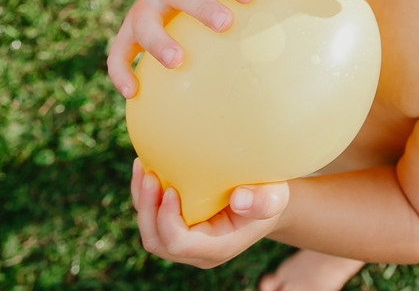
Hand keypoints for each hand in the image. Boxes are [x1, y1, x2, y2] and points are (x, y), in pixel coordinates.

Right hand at [108, 0, 277, 97]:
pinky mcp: (124, 36)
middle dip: (201, 5)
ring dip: (158, 41)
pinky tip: (132, 93)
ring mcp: (142, 11)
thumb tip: (323, 0)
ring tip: (177, 61)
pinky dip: (121, 71)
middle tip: (224, 23)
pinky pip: (118, 54)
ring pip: (144, 23)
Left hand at [131, 158, 289, 267]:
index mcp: (217, 247)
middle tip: (148, 174)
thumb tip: (238, 199)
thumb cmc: (270, 196)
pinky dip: (145, 196)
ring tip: (142, 167)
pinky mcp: (178, 228)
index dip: (167, 219)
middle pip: (156, 241)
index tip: (171, 188)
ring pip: (150, 231)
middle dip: (147, 209)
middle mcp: (196, 251)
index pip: (179, 244)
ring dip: (142, 201)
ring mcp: (185, 242)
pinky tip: (146, 168)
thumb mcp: (276, 196)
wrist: (265, 200)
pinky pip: (152, 219)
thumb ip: (263, 202)